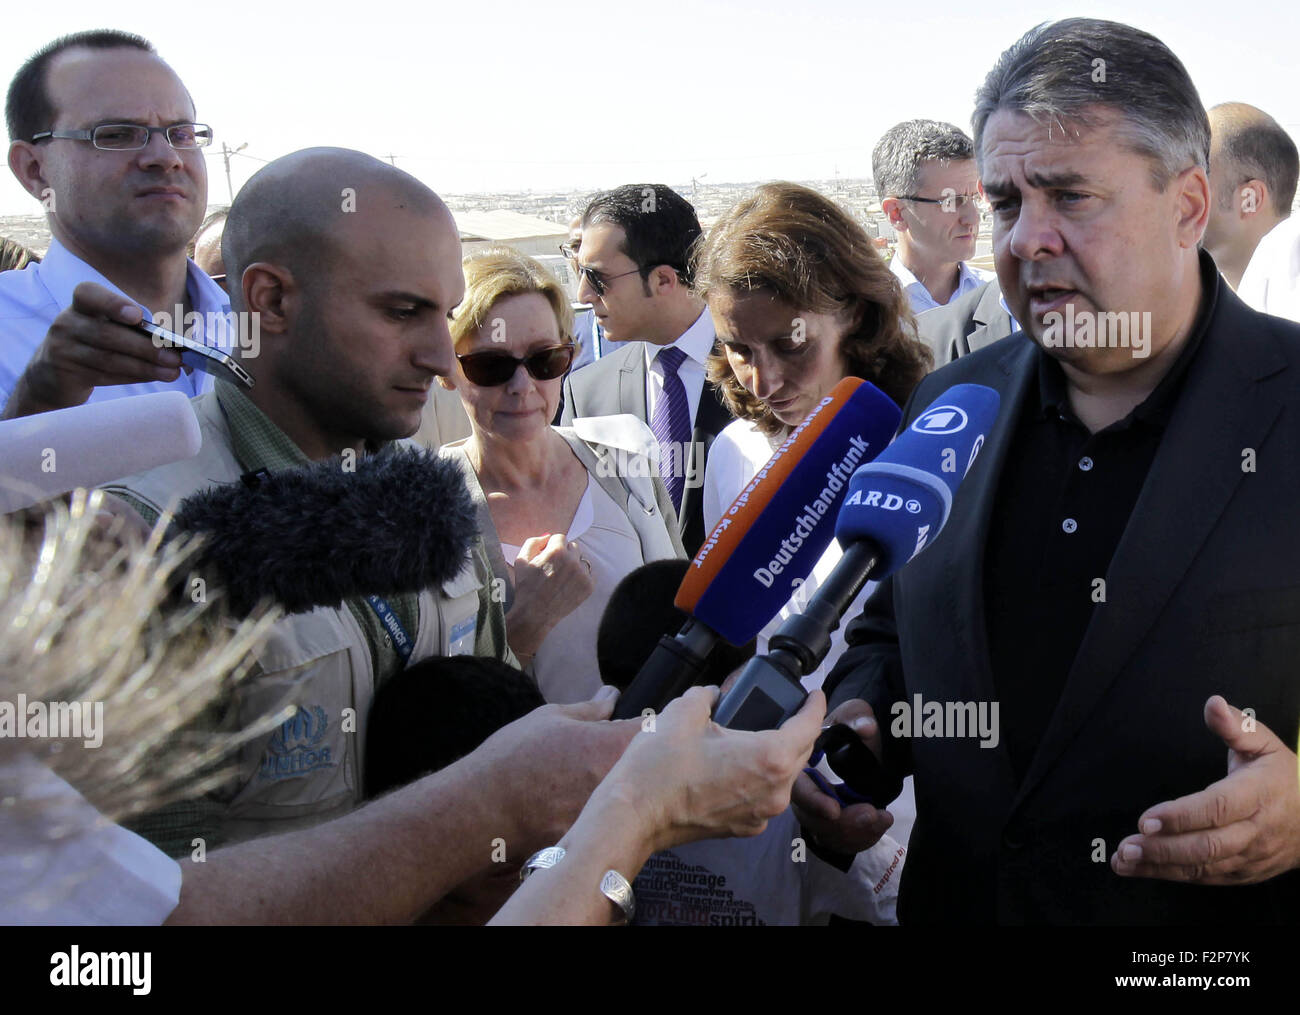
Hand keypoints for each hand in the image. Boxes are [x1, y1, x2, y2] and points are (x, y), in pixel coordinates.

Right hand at [3, 282, 182, 417]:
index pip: (88, 294)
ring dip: (145, 367)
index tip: (138, 316)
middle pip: (107, 334)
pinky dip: (133, 377)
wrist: (54, 375)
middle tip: (174, 357)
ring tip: (172, 372)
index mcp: (81, 304)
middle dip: (145, 347)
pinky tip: (153, 377)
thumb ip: (133, 329)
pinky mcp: (66, 374)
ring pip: (109, 359)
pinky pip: (104, 376)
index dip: (113, 303)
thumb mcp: (107, 328)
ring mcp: (63, 349)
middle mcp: (67, 323)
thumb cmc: (94, 345)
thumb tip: (174, 344)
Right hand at [472, 685, 638, 853]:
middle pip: (647, 769)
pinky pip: (605, 823)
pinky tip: (571, 811)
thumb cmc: (513, 757)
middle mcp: (619, 781)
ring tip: (583, 785)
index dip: (650, 727)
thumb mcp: (550, 719)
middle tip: (604, 758)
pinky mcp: (593, 839)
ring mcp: (608, 814)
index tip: (635, 728)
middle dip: (635, 760)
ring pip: (628, 798)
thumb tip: (611, 696)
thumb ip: (590, 709)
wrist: (481, 810)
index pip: (654, 731)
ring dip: (618, 789)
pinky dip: (597, 816)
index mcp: (613, 745)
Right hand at [506, 532, 594, 657]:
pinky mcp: (589, 586)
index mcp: (557, 551)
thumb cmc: (526, 587)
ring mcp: (583, 574)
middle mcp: (573, 560)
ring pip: (581, 560)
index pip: (560, 538)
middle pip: (573, 547)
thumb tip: (548, 537)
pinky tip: (567, 586)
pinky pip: (588, 574)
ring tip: (560, 579)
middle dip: (564, 554)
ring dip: (573, 565)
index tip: (547, 558)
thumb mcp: (521, 560)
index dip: (552, 547)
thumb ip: (533, 542)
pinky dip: (579, 578)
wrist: (535, 614)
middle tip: (554, 568)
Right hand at [593, 685, 827, 854]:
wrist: (633, 815)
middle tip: (788, 710)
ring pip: (784, 778)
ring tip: (759, 736)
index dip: (814, 705)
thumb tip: (713, 695)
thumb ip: (707, 695)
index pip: (809, 726)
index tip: (814, 694)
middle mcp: (774, 791)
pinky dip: (760, 780)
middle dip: (799, 730)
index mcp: (770, 757)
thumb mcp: (684, 711)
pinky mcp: (742, 828)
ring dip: (779, 756)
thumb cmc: (658, 769)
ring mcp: (760, 814)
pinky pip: (764, 798)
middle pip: (802, 753)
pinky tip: (738, 766)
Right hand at [791, 698, 893, 855]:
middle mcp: (802, 793)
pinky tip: (880, 824)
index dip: (813, 801)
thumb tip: (866, 728)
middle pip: (813, 819)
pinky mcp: (830, 827)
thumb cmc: (849, 728)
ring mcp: (815, 813)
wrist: (861, 746)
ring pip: (829, 834)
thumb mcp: (853, 715)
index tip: (835, 809)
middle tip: (871, 813)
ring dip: (857, 831)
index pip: (798, 789)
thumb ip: (857, 717)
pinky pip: (842, 841)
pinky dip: (863, 838)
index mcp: (800, 766)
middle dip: (843, 822)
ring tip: (882, 818)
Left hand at [1111, 695, 1299, 883]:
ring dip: (1160, 866)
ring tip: (1124, 860)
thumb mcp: (1265, 744)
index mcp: (1257, 795)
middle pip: (1207, 846)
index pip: (1216, 808)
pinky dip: (1170, 876)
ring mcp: (1249, 856)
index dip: (1180, 816)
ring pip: (1203, 867)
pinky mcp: (1241, 873)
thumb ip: (1237, 726)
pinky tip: (1140, 869)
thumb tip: (1213, 704)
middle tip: (1128, 845)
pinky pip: (1205, 878)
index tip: (1146, 819)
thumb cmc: (1282, 777)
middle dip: (1163, 848)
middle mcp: (1254, 831)